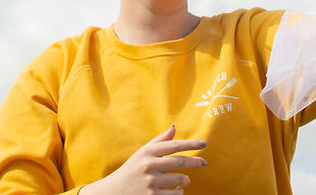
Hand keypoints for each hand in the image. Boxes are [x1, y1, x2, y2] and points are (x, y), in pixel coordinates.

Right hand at [78, 125, 206, 194]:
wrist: (111, 193)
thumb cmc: (131, 170)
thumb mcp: (141, 154)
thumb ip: (159, 141)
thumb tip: (174, 127)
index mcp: (147, 152)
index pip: (173, 145)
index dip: (191, 144)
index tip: (204, 143)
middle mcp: (148, 165)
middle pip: (180, 162)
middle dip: (196, 162)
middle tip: (204, 162)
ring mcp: (150, 182)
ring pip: (180, 180)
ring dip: (185, 180)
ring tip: (184, 179)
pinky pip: (175, 194)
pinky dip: (178, 192)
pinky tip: (175, 190)